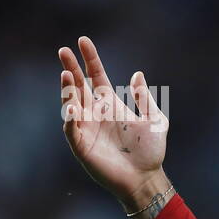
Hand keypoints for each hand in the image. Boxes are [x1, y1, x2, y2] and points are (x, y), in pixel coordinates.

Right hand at [59, 36, 169, 210]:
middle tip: (63, 51)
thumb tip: (137, 74)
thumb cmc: (151, 151)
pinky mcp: (81, 146)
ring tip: (67, 74)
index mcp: (111, 105)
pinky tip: (73, 106)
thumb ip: (144, 99)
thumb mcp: (155, 120)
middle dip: (71, 68)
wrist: (146, 178)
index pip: (96, 76)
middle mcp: (95, 113)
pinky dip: (70, 118)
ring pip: (72, 104)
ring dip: (68, 89)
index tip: (83, 40)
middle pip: (79, 86)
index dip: (90, 59)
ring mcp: (86, 128)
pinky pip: (72, 129)